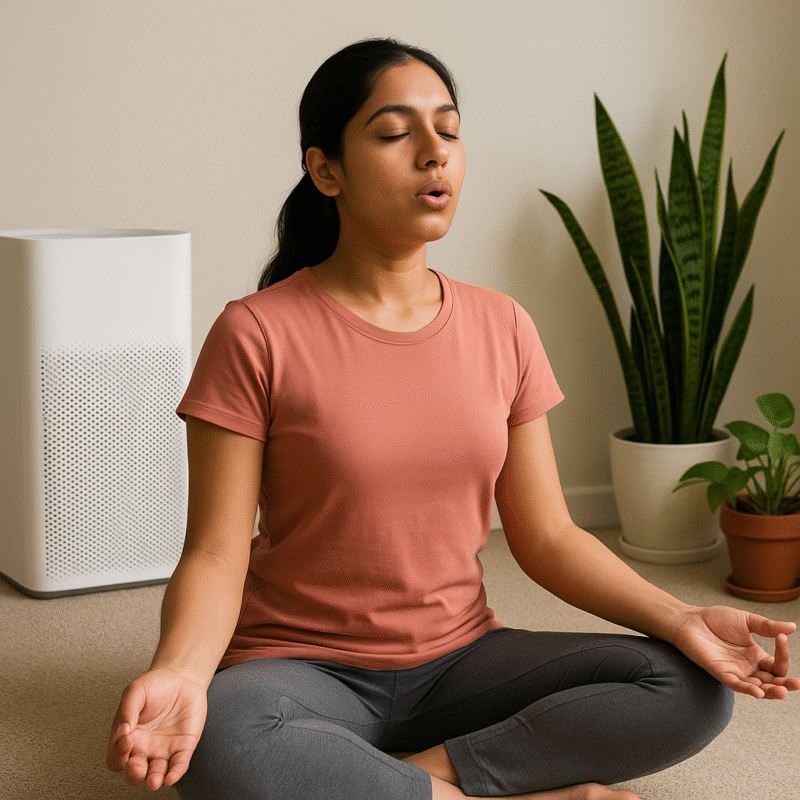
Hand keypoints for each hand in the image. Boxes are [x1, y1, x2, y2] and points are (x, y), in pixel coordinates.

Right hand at [106, 668, 207, 788]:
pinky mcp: (183, 747)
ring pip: (155, 774)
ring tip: (153, 780)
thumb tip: (122, 729)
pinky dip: (175, 773)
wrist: (182, 678)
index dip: (118, 754)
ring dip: (153, 780)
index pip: (116, 758)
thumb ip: (127, 709)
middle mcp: (144, 748)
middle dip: (134, 774)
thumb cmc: (155, 685)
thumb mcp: (136, 691)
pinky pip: (178, 765)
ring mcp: (163, 750)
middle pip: (134, 773)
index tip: (127, 739)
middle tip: (137, 765)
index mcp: (128, 738)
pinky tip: (171, 777)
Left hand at [672, 605, 799, 698]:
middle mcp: (747, 667)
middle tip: (796, 684)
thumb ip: (767, 626)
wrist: (689, 619)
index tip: (782, 637)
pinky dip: (747, 690)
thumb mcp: (746, 620)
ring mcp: (734, 671)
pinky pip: (736, 685)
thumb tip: (792, 627)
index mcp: (755, 655)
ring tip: (782, 691)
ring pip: (757, 688)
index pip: (777, 664)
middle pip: (771, 682)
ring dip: (770, 691)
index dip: (783, 654)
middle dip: (785, 685)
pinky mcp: (720, 672)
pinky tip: (759, 692)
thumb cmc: (715, 619)